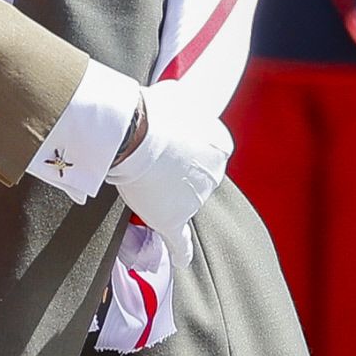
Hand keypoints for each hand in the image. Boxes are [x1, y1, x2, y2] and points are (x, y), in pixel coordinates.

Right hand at [105, 80, 232, 266]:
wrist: (134, 132)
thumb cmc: (152, 109)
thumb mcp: (176, 94)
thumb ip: (182, 101)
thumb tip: (178, 98)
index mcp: (220, 145)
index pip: (210, 150)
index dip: (186, 147)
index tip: (170, 144)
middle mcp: (215, 174)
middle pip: (197, 177)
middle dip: (178, 172)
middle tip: (150, 159)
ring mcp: (194, 200)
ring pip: (183, 201)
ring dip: (167, 195)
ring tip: (141, 178)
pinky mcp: (173, 220)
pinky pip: (180, 242)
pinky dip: (180, 252)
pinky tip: (180, 261)